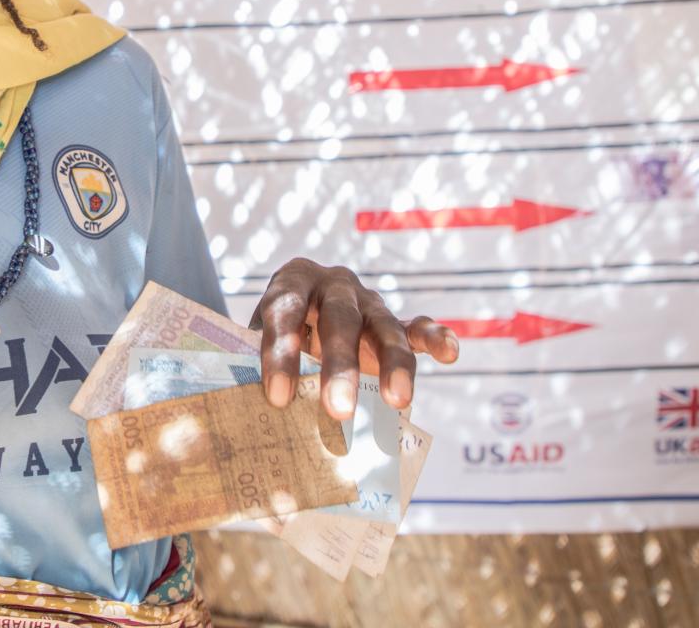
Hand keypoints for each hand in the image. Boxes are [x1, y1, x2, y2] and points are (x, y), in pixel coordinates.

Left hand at [247, 257, 458, 419]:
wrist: (301, 310)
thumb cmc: (273, 336)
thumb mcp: (253, 341)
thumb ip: (252, 366)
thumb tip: (247, 417)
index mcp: (292, 282)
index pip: (284, 312)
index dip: (280, 354)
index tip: (276, 398)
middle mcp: (334, 285)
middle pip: (340, 320)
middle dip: (339, 366)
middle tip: (336, 410)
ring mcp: (368, 302)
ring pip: (385, 328)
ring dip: (393, 365)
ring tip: (397, 402)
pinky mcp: (395, 321)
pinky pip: (418, 328)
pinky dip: (436, 338)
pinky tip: (450, 353)